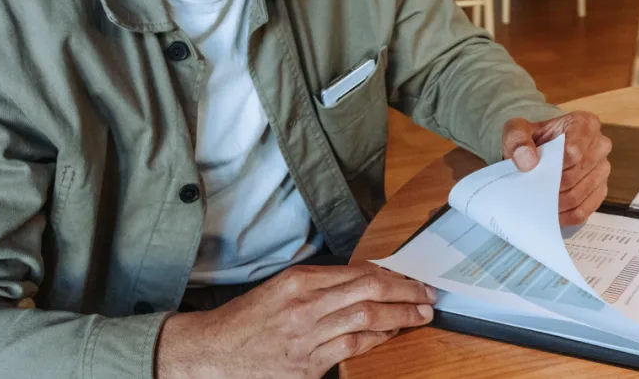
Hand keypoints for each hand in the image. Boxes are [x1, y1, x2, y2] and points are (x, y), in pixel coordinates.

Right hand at [155, 265, 435, 378]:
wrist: (211, 353)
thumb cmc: (246, 321)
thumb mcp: (281, 289)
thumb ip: (321, 285)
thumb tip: (365, 281)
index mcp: (299, 281)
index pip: (359, 272)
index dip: (393, 275)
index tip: (411, 278)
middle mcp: (305, 305)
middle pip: (370, 291)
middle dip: (406, 292)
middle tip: (428, 294)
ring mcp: (307, 336)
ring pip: (367, 319)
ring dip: (401, 316)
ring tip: (421, 314)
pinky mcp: (307, 365)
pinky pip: (352, 348)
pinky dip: (377, 340)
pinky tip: (391, 334)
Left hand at [502, 111, 611, 225]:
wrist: (538, 152)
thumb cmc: (531, 140)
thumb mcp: (516, 131)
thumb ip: (517, 139)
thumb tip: (528, 161)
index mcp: (585, 124)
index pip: (574, 151)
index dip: (553, 166)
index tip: (535, 170)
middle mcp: (600, 145)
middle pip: (576, 175)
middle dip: (551, 186)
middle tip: (532, 192)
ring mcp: (602, 170)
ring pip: (579, 195)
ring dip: (555, 203)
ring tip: (537, 203)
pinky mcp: (600, 191)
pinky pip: (584, 210)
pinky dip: (564, 216)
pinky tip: (549, 214)